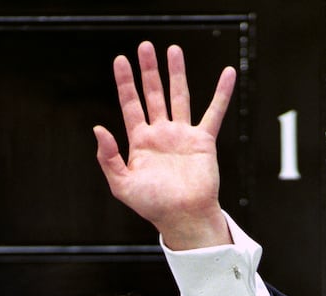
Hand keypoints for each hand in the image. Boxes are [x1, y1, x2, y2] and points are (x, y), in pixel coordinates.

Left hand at [93, 41, 234, 249]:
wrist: (183, 217)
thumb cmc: (153, 206)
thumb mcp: (122, 185)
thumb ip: (108, 158)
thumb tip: (98, 128)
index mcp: (140, 143)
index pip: (130, 105)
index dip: (125, 83)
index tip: (121, 60)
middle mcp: (161, 135)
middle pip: (153, 94)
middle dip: (149, 71)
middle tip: (145, 47)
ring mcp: (182, 135)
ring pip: (179, 96)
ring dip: (176, 73)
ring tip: (173, 49)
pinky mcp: (203, 141)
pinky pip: (214, 112)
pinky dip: (222, 93)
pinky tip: (227, 73)